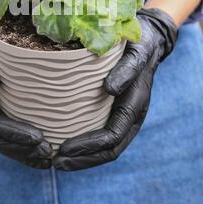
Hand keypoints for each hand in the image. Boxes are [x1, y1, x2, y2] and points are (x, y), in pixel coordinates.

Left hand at [53, 8, 177, 170]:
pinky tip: (63, 142)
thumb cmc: (139, 44)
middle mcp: (131, 117)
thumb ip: (127, 69)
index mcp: (136, 105)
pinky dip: (84, 145)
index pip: (112, 136)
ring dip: (82, 159)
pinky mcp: (114, 111)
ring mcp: (123, 117)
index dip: (88, 146)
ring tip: (55, 161)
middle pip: (108, 151)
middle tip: (54, 163)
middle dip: (82, 160)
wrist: (148, 40)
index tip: (63, 149)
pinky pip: (100, 135)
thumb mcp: (136, 52)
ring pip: (105, 149)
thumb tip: (110, 89)